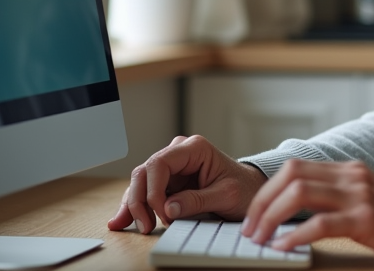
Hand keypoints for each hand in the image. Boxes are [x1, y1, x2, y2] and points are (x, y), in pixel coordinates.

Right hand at [107, 135, 266, 233]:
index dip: (154, 190)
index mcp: (195, 148)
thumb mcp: (226, 195)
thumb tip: (168, 208)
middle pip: (145, 172)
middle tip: (145, 225)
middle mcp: (179, 153)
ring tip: (127, 225)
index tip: (161, 214)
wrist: (250, 190)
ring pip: (141, 182)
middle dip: (139, 200)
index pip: (160, 164)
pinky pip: (146, 191)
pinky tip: (123, 219)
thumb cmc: (243, 188)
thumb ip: (198, 200)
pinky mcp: (168, 181)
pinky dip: (135, 205)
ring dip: (133, 204)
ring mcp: (172, 167)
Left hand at [241, 158, 373, 267]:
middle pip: (290, 176)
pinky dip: (295, 235)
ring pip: (299, 194)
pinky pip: (321, 223)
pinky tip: (284, 246)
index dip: (267, 191)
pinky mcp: (367, 219)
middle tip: (250, 229)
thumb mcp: (368, 197)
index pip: (295, 168)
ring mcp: (359, 196)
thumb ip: (340, 196)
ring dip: (271, 217)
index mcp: (349, 170)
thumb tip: (300, 210)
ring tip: (260, 239)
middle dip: (261, 202)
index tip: (254, 215)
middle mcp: (351, 176)